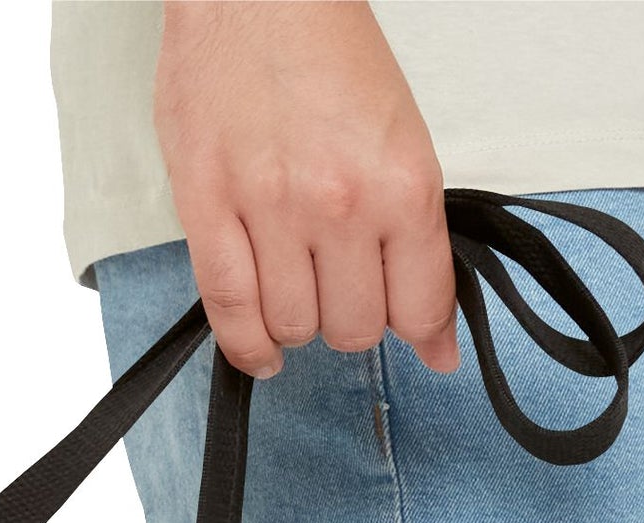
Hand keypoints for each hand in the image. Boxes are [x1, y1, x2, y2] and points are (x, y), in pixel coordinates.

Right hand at [153, 1, 457, 378]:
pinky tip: (263, 348)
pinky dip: (249, 346)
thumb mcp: (402, 138)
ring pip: (295, 327)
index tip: (418, 337)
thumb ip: (417, 240)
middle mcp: (340, 203)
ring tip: (297, 290)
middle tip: (342, 288)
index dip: (422, 332)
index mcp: (402, 182)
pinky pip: (230, 312)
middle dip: (352, 319)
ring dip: (299, 323)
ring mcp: (270, 210)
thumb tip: (435, 339)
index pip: (420, 305)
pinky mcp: (208, 210)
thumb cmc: (325, 53)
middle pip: (355, 328)